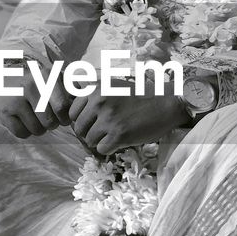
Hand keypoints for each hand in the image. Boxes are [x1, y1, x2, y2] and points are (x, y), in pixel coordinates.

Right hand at [0, 65, 73, 138]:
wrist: (4, 79)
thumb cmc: (37, 82)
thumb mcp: (54, 78)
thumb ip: (72, 87)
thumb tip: (85, 97)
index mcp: (46, 76)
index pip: (62, 107)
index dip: (65, 118)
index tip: (63, 117)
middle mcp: (29, 86)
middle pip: (50, 122)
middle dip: (52, 124)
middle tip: (48, 118)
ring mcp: (15, 100)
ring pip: (37, 130)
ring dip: (39, 129)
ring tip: (35, 118)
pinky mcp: (3, 113)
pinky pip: (22, 133)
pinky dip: (26, 132)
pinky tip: (24, 120)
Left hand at [68, 81, 188, 154]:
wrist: (166, 104)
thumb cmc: (140, 96)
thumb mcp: (112, 86)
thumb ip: (92, 93)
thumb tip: (70, 110)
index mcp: (95, 88)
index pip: (71, 112)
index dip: (81, 120)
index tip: (93, 122)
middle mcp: (99, 101)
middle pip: (79, 128)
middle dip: (89, 133)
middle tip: (103, 132)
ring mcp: (108, 118)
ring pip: (89, 140)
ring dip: (100, 142)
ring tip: (113, 135)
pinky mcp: (119, 134)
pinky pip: (102, 149)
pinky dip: (109, 149)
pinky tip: (119, 141)